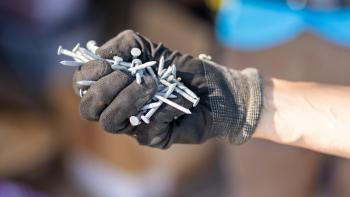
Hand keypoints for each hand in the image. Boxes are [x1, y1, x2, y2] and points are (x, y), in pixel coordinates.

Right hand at [72, 30, 262, 147]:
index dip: (88, 74)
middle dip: (104, 89)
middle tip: (127, 75)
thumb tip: (99, 53)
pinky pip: (146, 127)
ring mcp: (134, 125)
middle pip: (89, 108)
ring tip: (150, 84)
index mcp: (113, 85)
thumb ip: (123, 46)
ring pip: (110, 122)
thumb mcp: (151, 49)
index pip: (82, 84)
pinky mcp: (154, 138)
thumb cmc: (183, 70)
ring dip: (127, 99)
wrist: (217, 91)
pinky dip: (162, 108)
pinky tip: (179, 99)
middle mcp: (119, 107)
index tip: (108, 63)